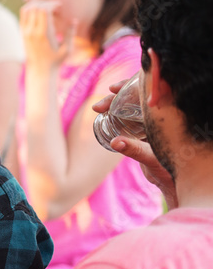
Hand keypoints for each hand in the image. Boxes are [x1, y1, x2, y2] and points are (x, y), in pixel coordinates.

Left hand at [20, 0, 74, 68]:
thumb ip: (70, 34)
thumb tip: (74, 20)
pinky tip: (41, 12)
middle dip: (46, 2)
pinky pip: (23, 14)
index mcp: (43, 34)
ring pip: (27, 8)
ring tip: (48, 7)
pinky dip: (31, 8)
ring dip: (37, 4)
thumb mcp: (67, 50)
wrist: (39, 70)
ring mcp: (25, 31)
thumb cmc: (56, 61)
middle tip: (56, 7)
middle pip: (35, 6)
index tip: (60, 7)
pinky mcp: (22, 32)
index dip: (52, 4)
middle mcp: (31, 31)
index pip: (43, 10)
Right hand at [93, 80, 175, 206]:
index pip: (147, 93)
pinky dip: (115, 115)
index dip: (129, 86)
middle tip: (98, 106)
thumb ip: (134, 150)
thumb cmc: (169, 170)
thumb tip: (115, 142)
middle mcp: (158, 117)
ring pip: (130, 107)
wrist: (169, 182)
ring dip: (113, 105)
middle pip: (135, 99)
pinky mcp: (142, 132)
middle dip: (115, 98)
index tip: (113, 89)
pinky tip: (104, 115)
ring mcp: (150, 123)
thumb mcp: (151, 157)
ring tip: (99, 109)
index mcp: (165, 116)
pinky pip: (128, 118)